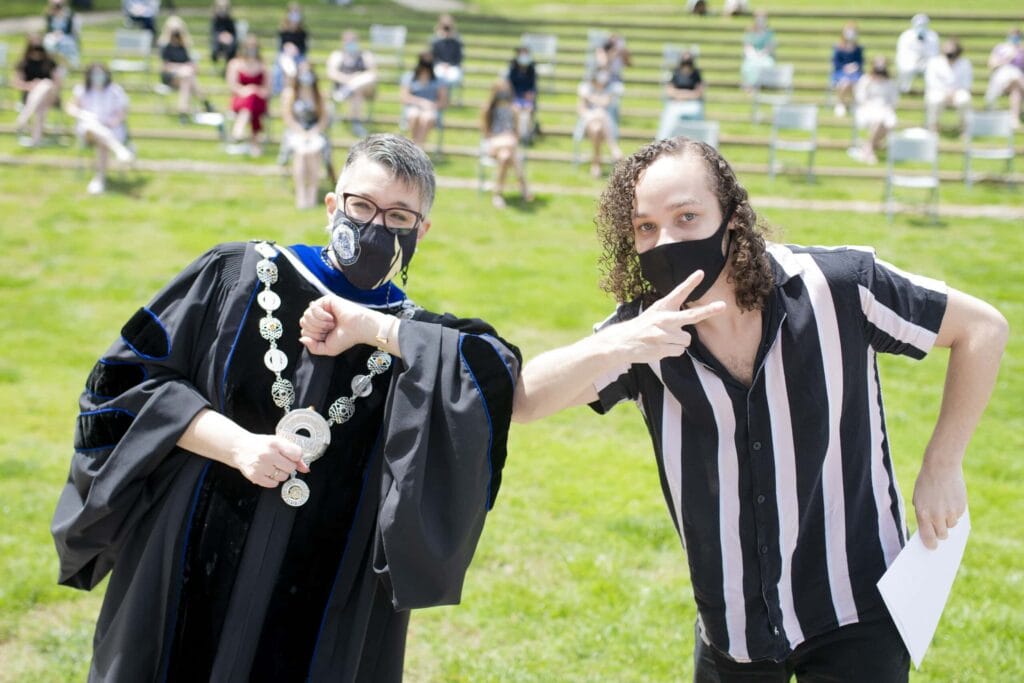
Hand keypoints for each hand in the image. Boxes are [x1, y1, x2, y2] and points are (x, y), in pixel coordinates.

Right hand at [229, 431, 308, 487]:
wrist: (239, 448)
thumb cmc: (260, 444)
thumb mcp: (277, 442)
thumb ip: (293, 453)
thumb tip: (305, 468)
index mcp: (275, 443)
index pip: (297, 454)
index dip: (296, 457)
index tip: (291, 456)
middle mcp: (268, 454)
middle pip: (291, 467)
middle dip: (288, 466)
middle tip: (280, 462)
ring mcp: (261, 466)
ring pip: (283, 477)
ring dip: (280, 474)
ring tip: (272, 466)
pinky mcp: (255, 476)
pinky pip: (273, 484)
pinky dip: (272, 480)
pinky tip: (267, 472)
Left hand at [299, 295, 378, 355]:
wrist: (358, 328)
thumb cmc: (347, 338)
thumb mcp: (327, 349)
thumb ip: (312, 347)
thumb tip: (301, 338)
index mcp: (319, 328)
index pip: (304, 331)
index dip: (314, 337)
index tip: (328, 336)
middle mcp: (319, 317)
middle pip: (303, 323)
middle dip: (317, 330)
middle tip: (330, 329)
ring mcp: (322, 308)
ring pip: (306, 315)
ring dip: (320, 323)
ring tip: (332, 323)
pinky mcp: (325, 300)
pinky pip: (313, 308)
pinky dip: (322, 316)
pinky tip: (331, 317)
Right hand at [598, 271, 725, 364]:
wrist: (622, 342)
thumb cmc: (642, 327)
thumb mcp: (654, 314)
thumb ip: (671, 314)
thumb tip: (692, 320)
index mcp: (662, 307)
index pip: (679, 293)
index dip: (690, 283)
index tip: (701, 273)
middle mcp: (664, 319)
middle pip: (692, 316)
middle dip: (709, 310)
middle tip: (723, 305)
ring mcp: (664, 334)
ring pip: (686, 339)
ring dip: (678, 342)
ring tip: (663, 340)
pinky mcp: (663, 348)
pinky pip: (680, 351)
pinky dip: (672, 351)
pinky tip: (660, 347)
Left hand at [911, 458, 966, 548]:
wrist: (941, 467)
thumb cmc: (926, 483)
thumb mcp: (918, 498)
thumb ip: (923, 514)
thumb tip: (930, 530)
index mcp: (923, 514)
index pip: (928, 538)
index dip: (930, 544)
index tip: (932, 548)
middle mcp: (937, 516)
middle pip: (942, 535)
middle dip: (940, 533)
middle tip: (939, 529)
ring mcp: (951, 512)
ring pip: (951, 526)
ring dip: (948, 521)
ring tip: (944, 508)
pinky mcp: (961, 507)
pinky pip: (958, 516)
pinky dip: (955, 512)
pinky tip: (950, 501)